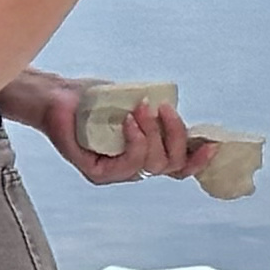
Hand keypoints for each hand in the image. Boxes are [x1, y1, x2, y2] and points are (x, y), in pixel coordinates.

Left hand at [13, 73, 200, 185]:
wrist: (57, 95)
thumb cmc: (93, 98)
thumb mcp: (134, 102)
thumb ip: (158, 114)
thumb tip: (182, 117)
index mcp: (143, 154)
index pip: (178, 168)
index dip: (198, 159)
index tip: (212, 143)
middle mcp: (130, 168)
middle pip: (171, 165)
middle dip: (174, 135)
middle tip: (163, 108)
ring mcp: (113, 174)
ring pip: (152, 164)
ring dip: (153, 134)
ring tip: (141, 109)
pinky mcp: (96, 173)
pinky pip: (128, 164)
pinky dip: (134, 141)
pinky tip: (128, 122)